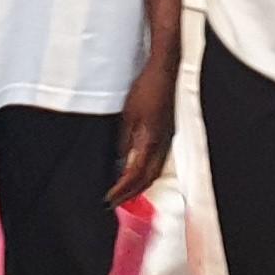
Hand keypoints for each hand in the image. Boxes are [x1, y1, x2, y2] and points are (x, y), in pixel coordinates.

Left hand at [109, 54, 177, 205]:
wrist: (165, 72)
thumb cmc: (146, 89)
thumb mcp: (128, 116)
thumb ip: (125, 141)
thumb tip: (120, 162)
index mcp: (151, 141)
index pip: (135, 176)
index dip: (122, 191)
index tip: (108, 200)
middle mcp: (162, 145)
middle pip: (148, 179)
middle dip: (131, 194)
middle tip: (113, 203)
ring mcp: (167, 140)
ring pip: (154, 173)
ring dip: (139, 186)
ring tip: (123, 193)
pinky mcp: (167, 135)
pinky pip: (157, 162)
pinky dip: (145, 173)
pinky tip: (135, 171)